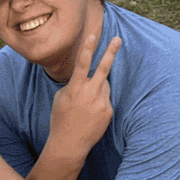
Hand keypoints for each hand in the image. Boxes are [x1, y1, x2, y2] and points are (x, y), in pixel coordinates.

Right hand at [46, 33, 121, 160]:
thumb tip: (88, 77)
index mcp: (75, 88)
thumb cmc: (61, 118)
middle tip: (117, 39)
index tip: (92, 35)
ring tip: (85, 104)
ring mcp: (102, 103)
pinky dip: (99, 101)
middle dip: (110, 52)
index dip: (87, 48)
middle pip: (103, 68)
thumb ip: (75, 84)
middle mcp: (90, 94)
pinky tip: (90, 113)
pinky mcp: (109, 111)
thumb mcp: (61, 97)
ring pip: (103, 85)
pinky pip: (106, 98)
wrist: (70, 144)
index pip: (82, 63)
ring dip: (97, 87)